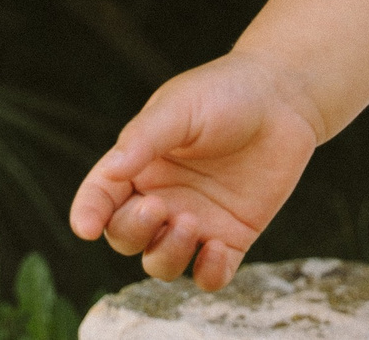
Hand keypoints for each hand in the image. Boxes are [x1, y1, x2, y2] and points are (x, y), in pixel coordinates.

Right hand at [68, 50, 324, 290]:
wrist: (282, 100)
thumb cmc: (224, 94)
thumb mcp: (180, 107)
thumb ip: (145, 138)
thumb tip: (112, 171)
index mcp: (138, 165)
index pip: (100, 197)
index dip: (88, 214)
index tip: (86, 229)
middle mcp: (161, 197)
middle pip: (125, 236)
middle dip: (133, 231)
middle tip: (159, 207)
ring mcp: (195, 221)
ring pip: (161, 262)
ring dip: (166, 254)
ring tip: (191, 225)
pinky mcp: (231, 237)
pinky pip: (210, 275)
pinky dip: (207, 275)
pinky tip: (216, 251)